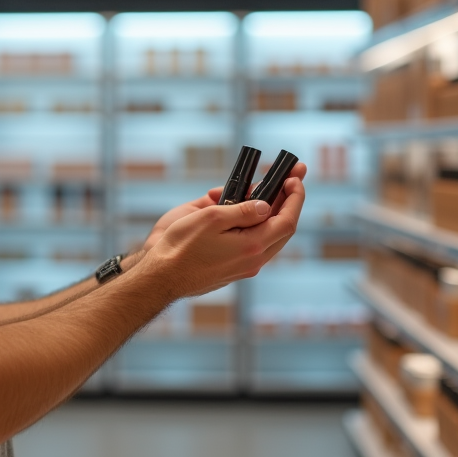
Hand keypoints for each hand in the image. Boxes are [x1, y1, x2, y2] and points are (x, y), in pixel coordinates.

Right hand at [141, 163, 306, 297]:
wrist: (162, 278)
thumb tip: (266, 205)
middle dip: (288, 202)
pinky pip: (256, 244)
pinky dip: (258, 225)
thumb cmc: (181, 246)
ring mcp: (245, 268)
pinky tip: (248, 212)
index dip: (295, 198)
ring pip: (270, 237)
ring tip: (269, 191)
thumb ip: (243, 211)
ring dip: (273, 213)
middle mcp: (254, 261)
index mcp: (252, 247)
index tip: (294, 179)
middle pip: (283, 229)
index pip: (287, 221)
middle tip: (289, 179)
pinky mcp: (234, 270)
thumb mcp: (211, 218)